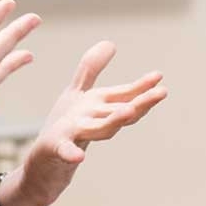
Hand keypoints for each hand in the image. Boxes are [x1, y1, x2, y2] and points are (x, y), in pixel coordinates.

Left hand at [4, 41, 166, 205]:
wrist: (43, 162)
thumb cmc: (64, 126)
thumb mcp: (78, 92)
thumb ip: (91, 68)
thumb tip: (111, 43)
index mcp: (98, 108)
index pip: (124, 96)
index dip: (141, 86)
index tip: (159, 76)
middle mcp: (93, 122)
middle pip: (120, 111)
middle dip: (141, 102)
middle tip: (162, 92)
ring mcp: (76, 135)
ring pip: (100, 128)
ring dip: (114, 121)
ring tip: (129, 111)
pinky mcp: (56, 146)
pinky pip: (64, 150)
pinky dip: (71, 153)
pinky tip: (78, 156)